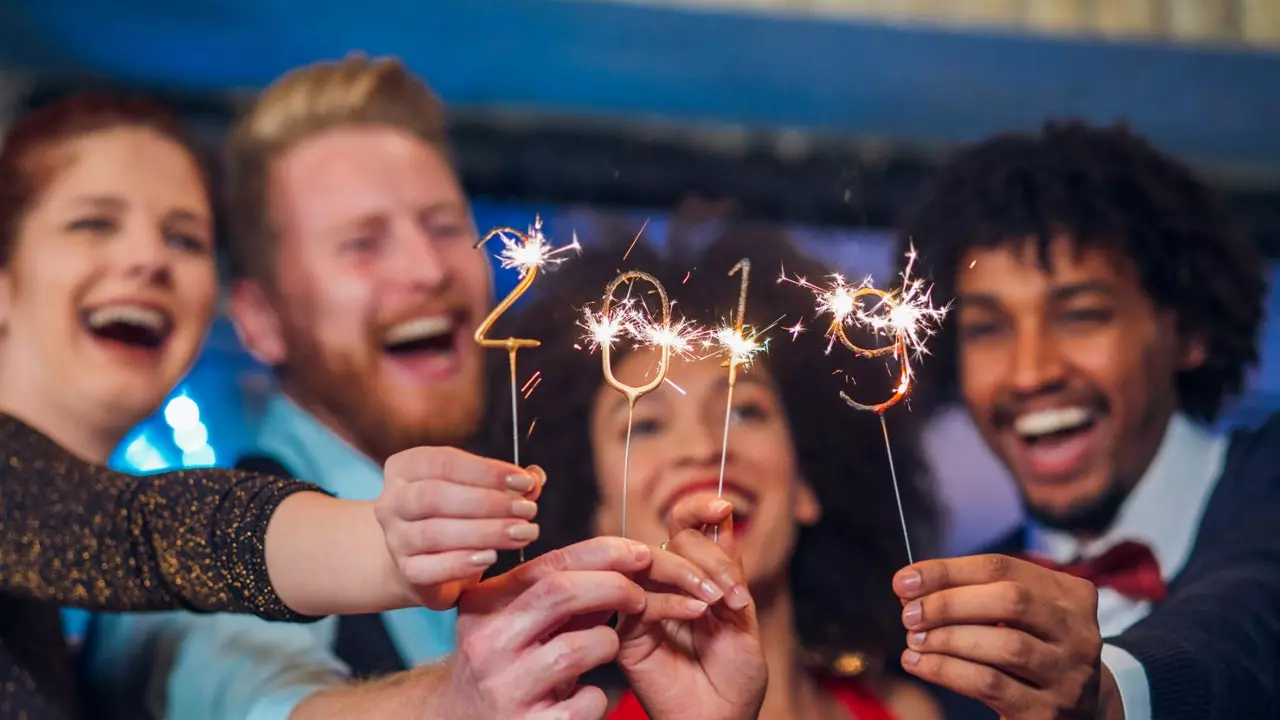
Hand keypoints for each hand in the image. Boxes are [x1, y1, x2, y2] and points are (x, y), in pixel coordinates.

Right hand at [375, 446, 544, 609]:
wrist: (423, 561)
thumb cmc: (455, 516)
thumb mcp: (479, 492)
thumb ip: (507, 483)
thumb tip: (535, 478)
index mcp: (407, 467)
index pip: (443, 462)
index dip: (486, 471)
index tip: (525, 481)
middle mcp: (392, 501)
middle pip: (434, 496)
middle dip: (487, 503)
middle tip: (527, 510)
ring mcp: (395, 539)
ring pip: (434, 533)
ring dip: (484, 532)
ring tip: (521, 533)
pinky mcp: (405, 572)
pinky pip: (430, 568)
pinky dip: (462, 562)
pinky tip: (491, 557)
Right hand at [442, 537, 657, 719]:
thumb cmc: (504, 667)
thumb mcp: (519, 624)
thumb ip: (561, 596)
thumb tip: (621, 566)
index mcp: (484, 605)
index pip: (550, 564)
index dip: (602, 553)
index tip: (638, 552)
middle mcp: (486, 643)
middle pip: (561, 593)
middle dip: (613, 587)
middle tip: (639, 596)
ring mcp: (503, 688)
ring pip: (577, 648)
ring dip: (606, 643)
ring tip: (603, 649)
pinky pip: (586, 701)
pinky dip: (596, 696)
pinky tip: (582, 697)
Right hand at [617, 495, 766, 719]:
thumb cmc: (736, 676)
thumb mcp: (742, 614)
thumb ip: (729, 568)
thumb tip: (723, 514)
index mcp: (692, 575)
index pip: (684, 526)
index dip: (697, 508)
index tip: (722, 506)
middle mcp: (664, 585)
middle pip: (671, 540)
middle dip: (706, 556)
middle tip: (731, 592)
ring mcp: (643, 606)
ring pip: (651, 563)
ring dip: (689, 574)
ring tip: (718, 603)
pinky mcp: (627, 632)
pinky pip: (640, 600)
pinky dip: (671, 601)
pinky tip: (697, 615)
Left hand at [893, 554, 1104, 719]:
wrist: (1080, 712)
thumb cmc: (1033, 650)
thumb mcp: (1020, 617)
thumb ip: (976, 596)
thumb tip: (912, 588)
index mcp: (1069, 594)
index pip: (1001, 568)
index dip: (947, 570)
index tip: (905, 579)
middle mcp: (1077, 631)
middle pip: (1010, 600)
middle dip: (949, 603)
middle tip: (910, 613)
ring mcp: (1068, 673)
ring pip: (1004, 644)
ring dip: (947, 639)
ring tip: (913, 639)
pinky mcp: (1048, 711)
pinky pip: (991, 683)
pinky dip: (947, 670)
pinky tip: (920, 663)